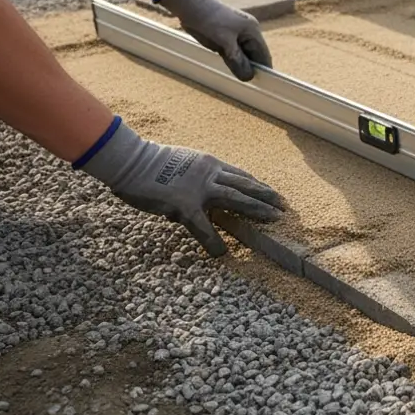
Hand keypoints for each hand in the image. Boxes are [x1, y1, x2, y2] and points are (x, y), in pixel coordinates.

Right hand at [78, 118, 283, 255]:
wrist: (130, 161)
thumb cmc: (148, 162)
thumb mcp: (181, 163)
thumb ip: (196, 176)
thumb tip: (202, 191)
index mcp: (208, 164)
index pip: (240, 175)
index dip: (257, 185)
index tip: (271, 192)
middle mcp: (210, 173)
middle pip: (245, 185)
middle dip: (266, 196)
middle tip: (283, 207)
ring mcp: (199, 189)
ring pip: (236, 199)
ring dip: (257, 209)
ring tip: (274, 219)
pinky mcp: (185, 205)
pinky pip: (204, 228)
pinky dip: (214, 242)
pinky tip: (222, 253)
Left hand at [156, 0, 271, 79]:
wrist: (191, 6)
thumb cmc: (210, 21)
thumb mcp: (224, 43)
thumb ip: (237, 60)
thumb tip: (249, 77)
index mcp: (253, 31)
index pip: (264, 55)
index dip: (264, 69)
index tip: (263, 83)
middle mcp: (249, 31)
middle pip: (254, 55)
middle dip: (250, 67)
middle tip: (244, 81)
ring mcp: (239, 32)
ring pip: (244, 53)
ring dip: (240, 63)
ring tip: (235, 74)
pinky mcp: (228, 34)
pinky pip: (235, 50)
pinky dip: (233, 58)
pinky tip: (227, 63)